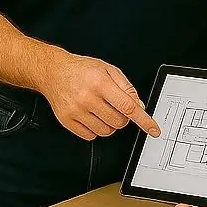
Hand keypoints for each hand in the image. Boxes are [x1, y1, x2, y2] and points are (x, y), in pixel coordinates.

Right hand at [41, 52, 160, 141]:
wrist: (53, 72)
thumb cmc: (81, 69)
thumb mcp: (108, 69)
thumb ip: (126, 87)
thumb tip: (139, 105)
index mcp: (100, 83)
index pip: (128, 107)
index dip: (144, 120)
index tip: (153, 129)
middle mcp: (88, 98)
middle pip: (119, 122)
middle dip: (122, 117)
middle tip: (115, 106)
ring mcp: (76, 111)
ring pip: (106, 131)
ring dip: (109, 124)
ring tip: (101, 110)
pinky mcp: (67, 121)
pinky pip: (91, 136)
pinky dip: (95, 129)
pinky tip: (91, 116)